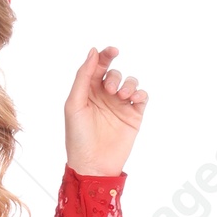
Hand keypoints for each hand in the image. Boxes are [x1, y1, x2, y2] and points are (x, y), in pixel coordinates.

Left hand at [64, 46, 147, 176]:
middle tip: (111, 90)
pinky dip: (139, 92)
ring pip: (130, 81)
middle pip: (115, 73)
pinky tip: (132, 99)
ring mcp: (120, 106)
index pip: (98, 66)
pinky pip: (142, 95)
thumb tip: (93, 51)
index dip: (106, 55)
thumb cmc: (78, 137)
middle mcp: (104, 97)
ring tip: (122, 96)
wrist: (93, 165)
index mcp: (88, 92)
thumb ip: (83, 77)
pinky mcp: (133, 116)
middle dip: (114, 76)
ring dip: (128, 83)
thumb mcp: (74, 104)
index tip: (113, 51)